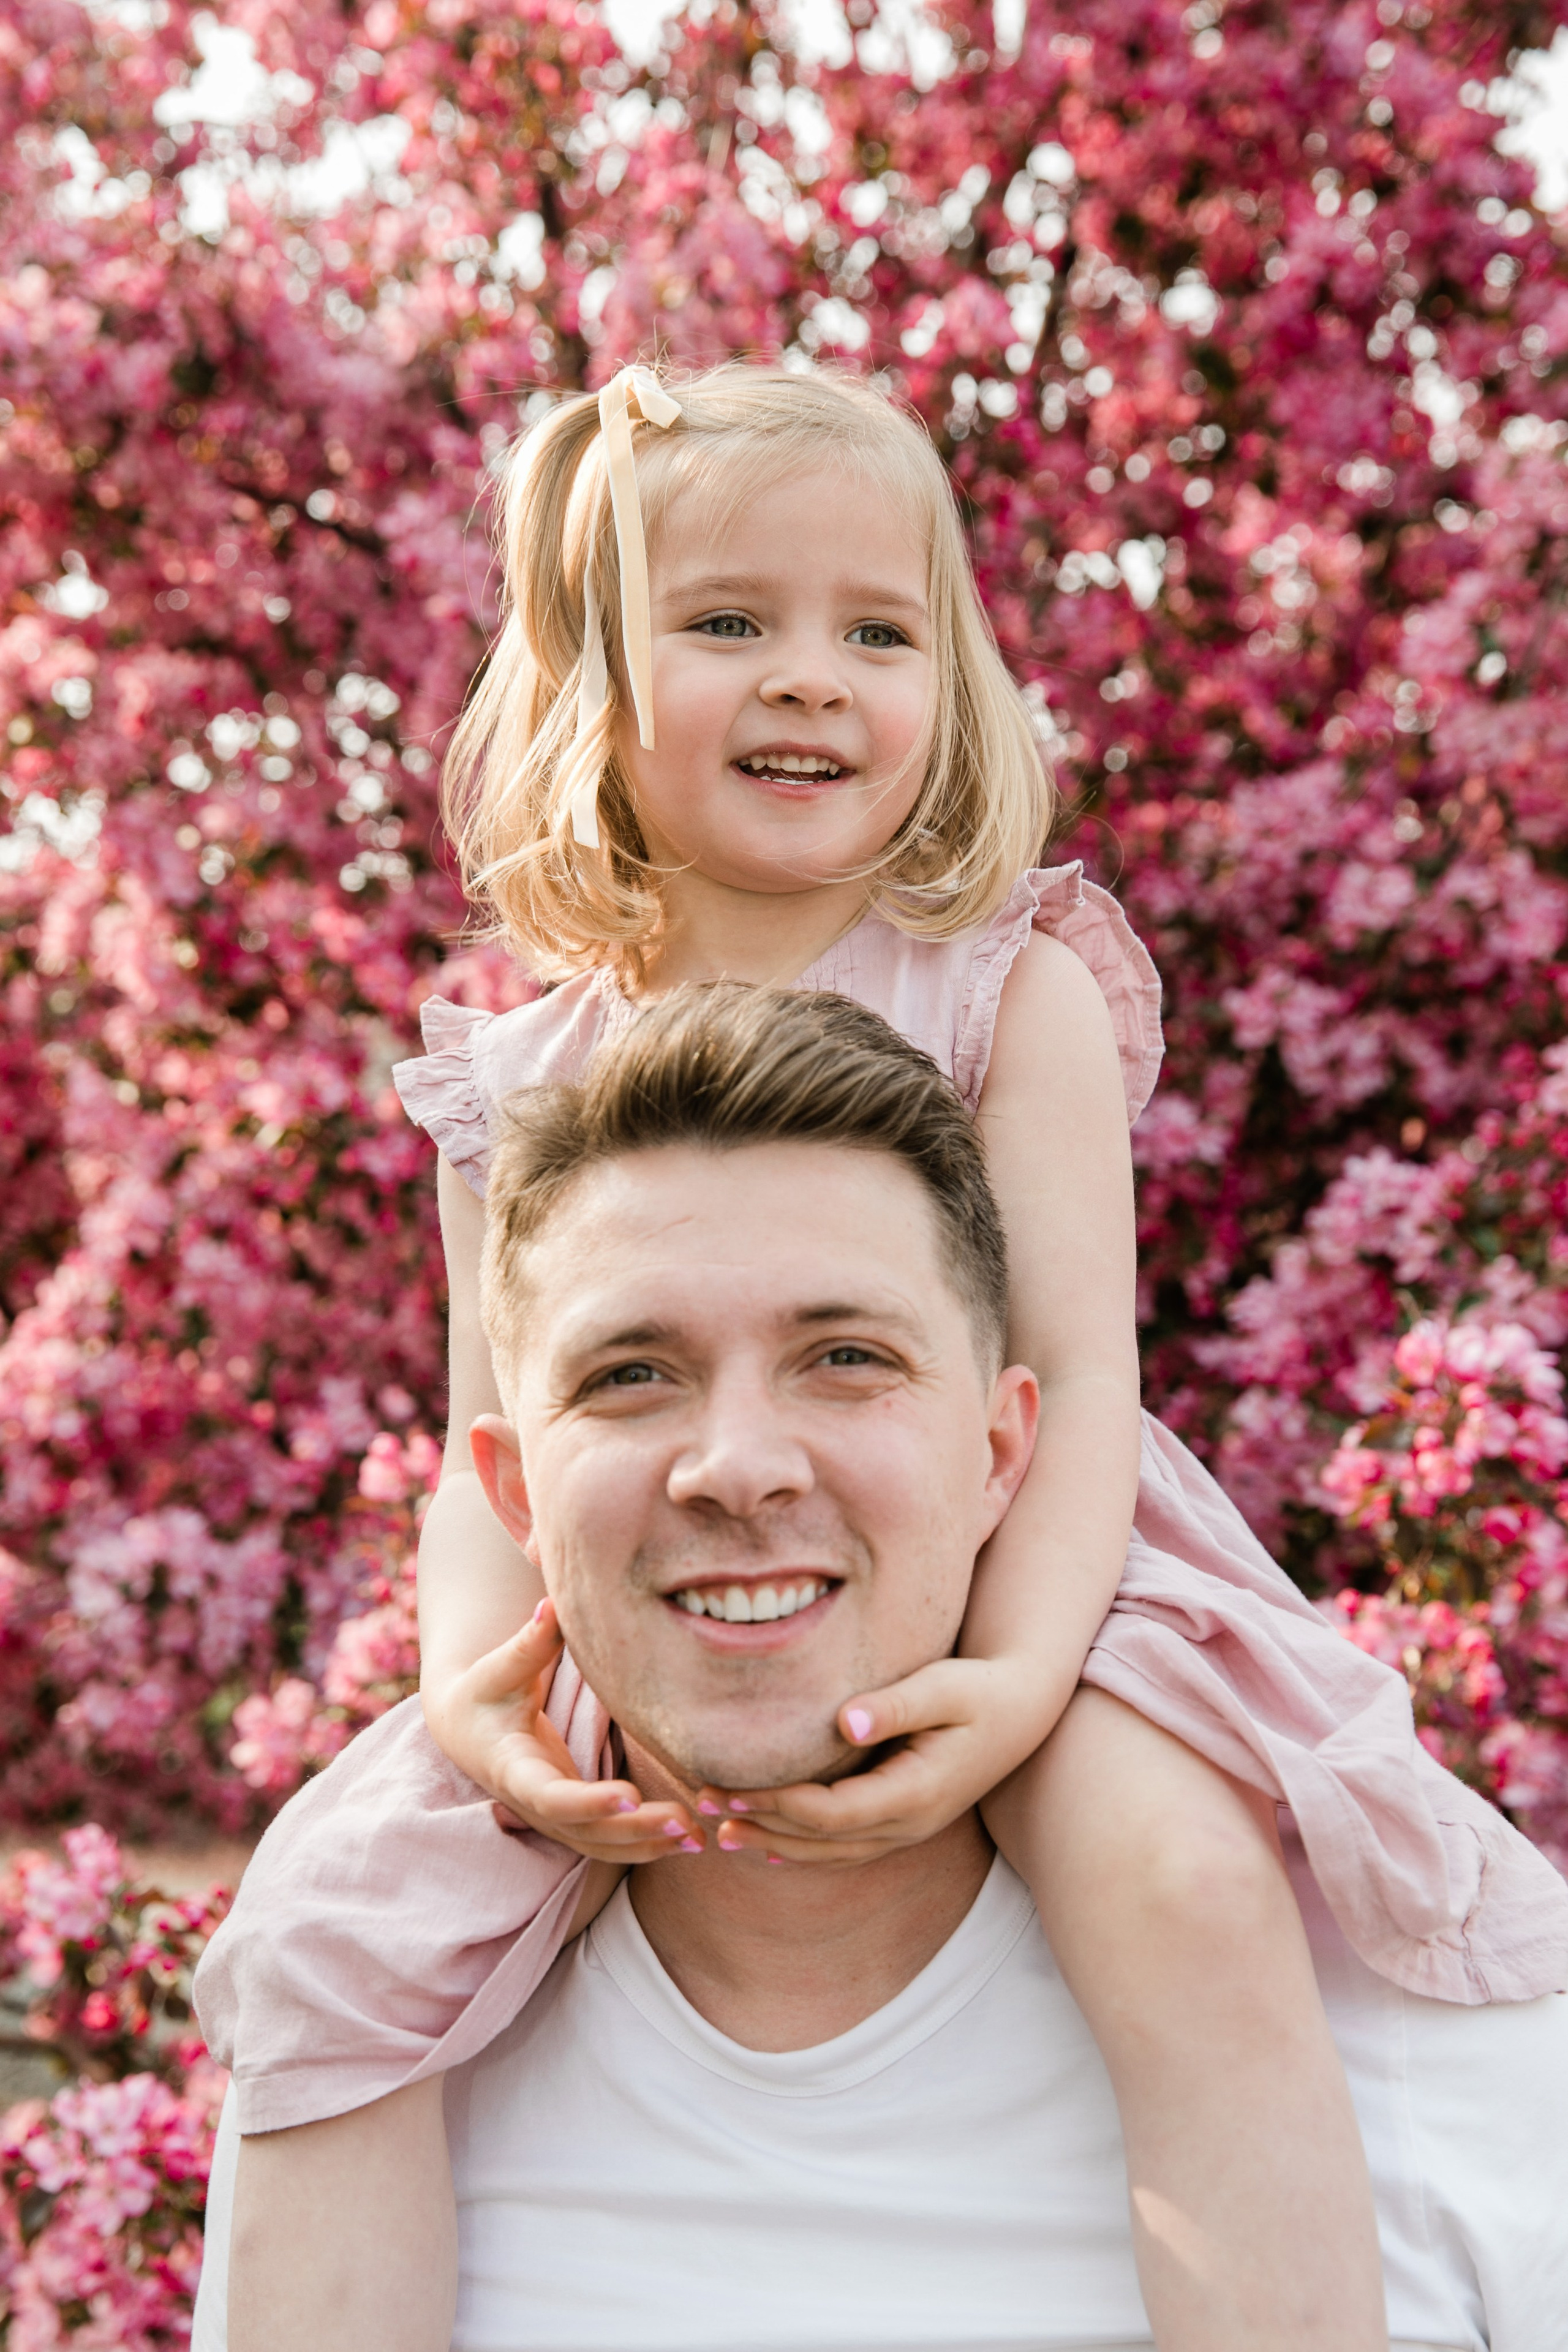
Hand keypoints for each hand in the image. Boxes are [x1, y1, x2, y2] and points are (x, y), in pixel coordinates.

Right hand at [428, 1599, 703, 1863]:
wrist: (467, 1729)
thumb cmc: (486, 1691)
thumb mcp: (500, 1669)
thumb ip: (529, 1644)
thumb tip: (551, 1606)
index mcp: (514, 1770)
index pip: (551, 1797)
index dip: (589, 1803)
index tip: (630, 1795)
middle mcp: (534, 1805)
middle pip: (587, 1832)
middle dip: (635, 1830)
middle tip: (684, 1821)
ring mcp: (554, 1820)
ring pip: (603, 1846)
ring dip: (649, 1845)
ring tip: (699, 1838)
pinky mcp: (573, 1820)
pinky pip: (610, 1844)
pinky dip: (647, 1846)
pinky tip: (689, 1839)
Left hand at [700, 1656, 1051, 1864]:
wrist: (1024, 1710)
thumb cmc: (981, 1689)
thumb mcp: (946, 1686)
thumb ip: (897, 1705)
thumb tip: (846, 1723)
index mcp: (916, 1793)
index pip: (831, 1813)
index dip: (776, 1804)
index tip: (728, 1787)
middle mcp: (910, 1823)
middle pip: (822, 1840)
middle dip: (760, 1826)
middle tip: (703, 1808)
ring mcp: (909, 1829)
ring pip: (831, 1852)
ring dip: (775, 1843)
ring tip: (722, 1832)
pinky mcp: (905, 1820)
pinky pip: (846, 1847)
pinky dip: (804, 1848)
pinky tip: (771, 1844)